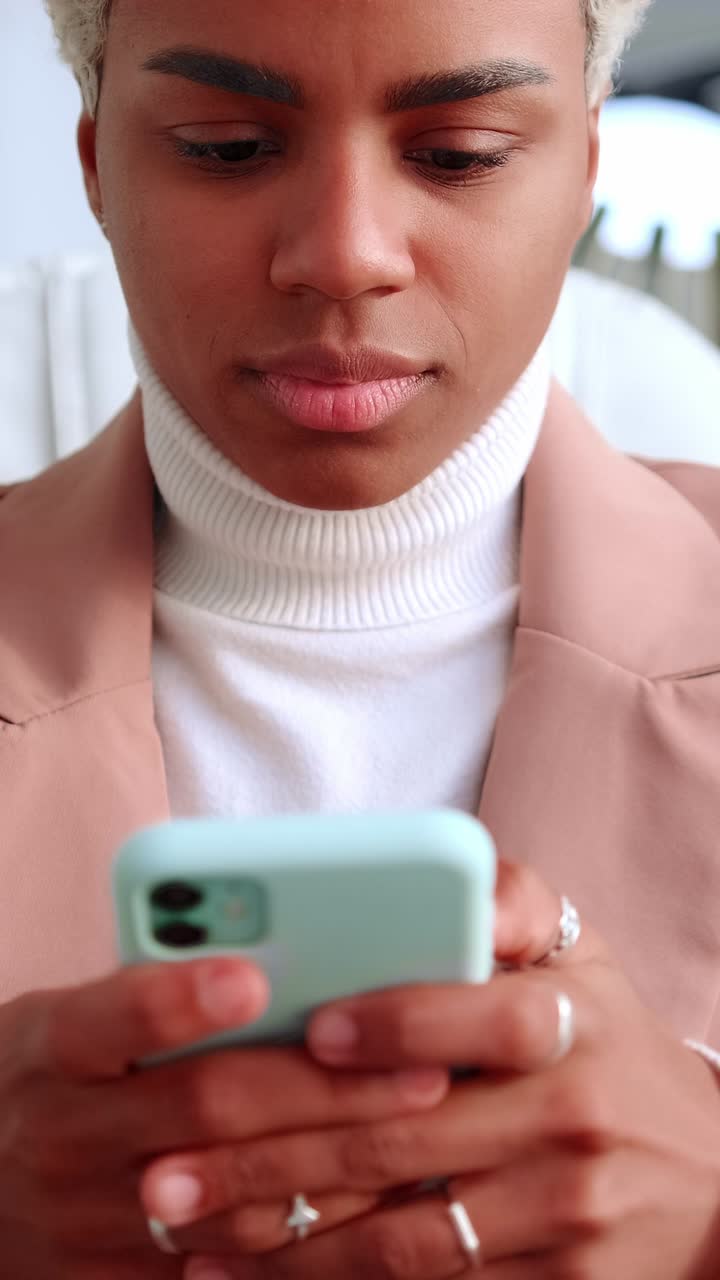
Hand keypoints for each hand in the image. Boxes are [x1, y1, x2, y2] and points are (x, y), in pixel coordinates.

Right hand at [0, 956, 446, 1277]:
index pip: (112, 1017)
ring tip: (420, 1137)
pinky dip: (301, 1238)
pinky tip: (371, 1204)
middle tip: (420, 1068)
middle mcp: (64, 1136)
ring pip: (232, 1200)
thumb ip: (149, 992)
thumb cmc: (45, 1075)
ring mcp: (87, 1222)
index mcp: (50, 1049)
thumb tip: (284, 957)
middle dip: (320, 1087)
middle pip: (203, 1106)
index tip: (255, 977)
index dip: (180, 998)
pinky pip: (226, 1268)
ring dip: (335, 1170)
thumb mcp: (67, 1019)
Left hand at [179, 863, 719, 1279]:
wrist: (710, 1175)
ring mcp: (563, 1212)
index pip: (485, 1016)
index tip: (311, 1030)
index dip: (398, 1024)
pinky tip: (251, 1278)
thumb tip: (429, 866)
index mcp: (574, 1018)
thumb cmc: (610, 1040)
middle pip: (404, 1138)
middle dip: (273, 1154)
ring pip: (398, 1235)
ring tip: (184, 1228)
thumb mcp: (581, 956)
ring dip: (278, 1238)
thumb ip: (508, 902)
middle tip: (168, 1165)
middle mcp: (571, 1115)